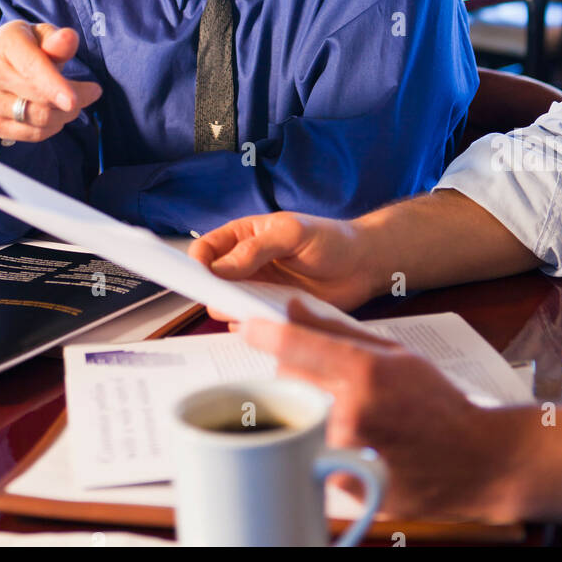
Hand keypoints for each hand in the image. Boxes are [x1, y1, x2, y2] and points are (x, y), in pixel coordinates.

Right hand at [0, 21, 101, 142]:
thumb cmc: (26, 45)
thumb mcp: (42, 34)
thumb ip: (57, 39)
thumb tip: (69, 38)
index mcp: (3, 44)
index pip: (31, 68)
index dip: (53, 85)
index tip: (72, 100)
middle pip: (40, 98)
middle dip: (75, 98)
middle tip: (92, 91)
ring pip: (40, 119)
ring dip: (65, 113)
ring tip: (72, 100)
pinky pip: (34, 133)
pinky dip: (53, 126)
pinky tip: (56, 111)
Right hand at [188, 211, 377, 311]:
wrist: (363, 265)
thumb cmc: (330, 239)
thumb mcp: (292, 233)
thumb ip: (256, 248)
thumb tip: (219, 268)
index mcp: (244, 236)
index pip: (206, 249)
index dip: (198, 262)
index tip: (201, 276)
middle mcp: (246, 265)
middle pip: (211, 282)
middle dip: (212, 292)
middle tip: (226, 299)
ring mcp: (259, 290)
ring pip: (228, 306)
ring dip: (233, 312)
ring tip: (250, 312)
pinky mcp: (273, 312)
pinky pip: (252, 324)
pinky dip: (252, 328)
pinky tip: (264, 325)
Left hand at [241, 299, 520, 522]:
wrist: (476, 462)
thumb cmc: (440, 404)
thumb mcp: (395, 354)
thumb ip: (338, 331)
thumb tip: (293, 309)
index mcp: (365, 374)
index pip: (296, 346)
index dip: (265, 333)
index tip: (246, 326)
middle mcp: (350, 413)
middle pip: (288, 381)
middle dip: (295, 371)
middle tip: (323, 373)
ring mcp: (346, 454)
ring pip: (296, 415)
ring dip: (308, 407)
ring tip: (347, 408)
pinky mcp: (344, 484)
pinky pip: (311, 450)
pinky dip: (321, 440)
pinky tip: (354, 438)